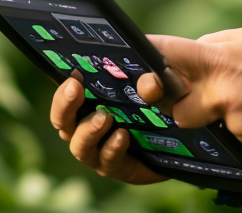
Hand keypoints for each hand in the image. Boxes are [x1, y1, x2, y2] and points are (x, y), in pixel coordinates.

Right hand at [49, 71, 169, 183]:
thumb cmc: (161, 99)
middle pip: (62, 120)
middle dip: (64, 105)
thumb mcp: (156, 80)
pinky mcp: (117, 167)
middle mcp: (86, 126)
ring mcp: (98, 150)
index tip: (73, 75)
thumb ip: (149, 75)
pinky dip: (112, 148)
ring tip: (104, 117)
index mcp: (88, 101)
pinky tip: (123, 136)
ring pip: (79, 145)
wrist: (180, 133)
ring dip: (88, 130)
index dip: (63, 88)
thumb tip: (149, 81)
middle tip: (75, 89)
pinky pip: (108, 161)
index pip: (65, 95)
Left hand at [151, 26, 241, 161]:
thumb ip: (220, 46)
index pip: (167, 53)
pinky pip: (236, 140)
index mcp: (221, 57)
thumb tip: (196, 53)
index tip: (138, 63)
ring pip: (210, 126)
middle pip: (176, 106)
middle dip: (183, 105)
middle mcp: (222, 90)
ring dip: (223, 120)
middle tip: (203, 98)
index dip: (148, 58)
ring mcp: (235, 121)